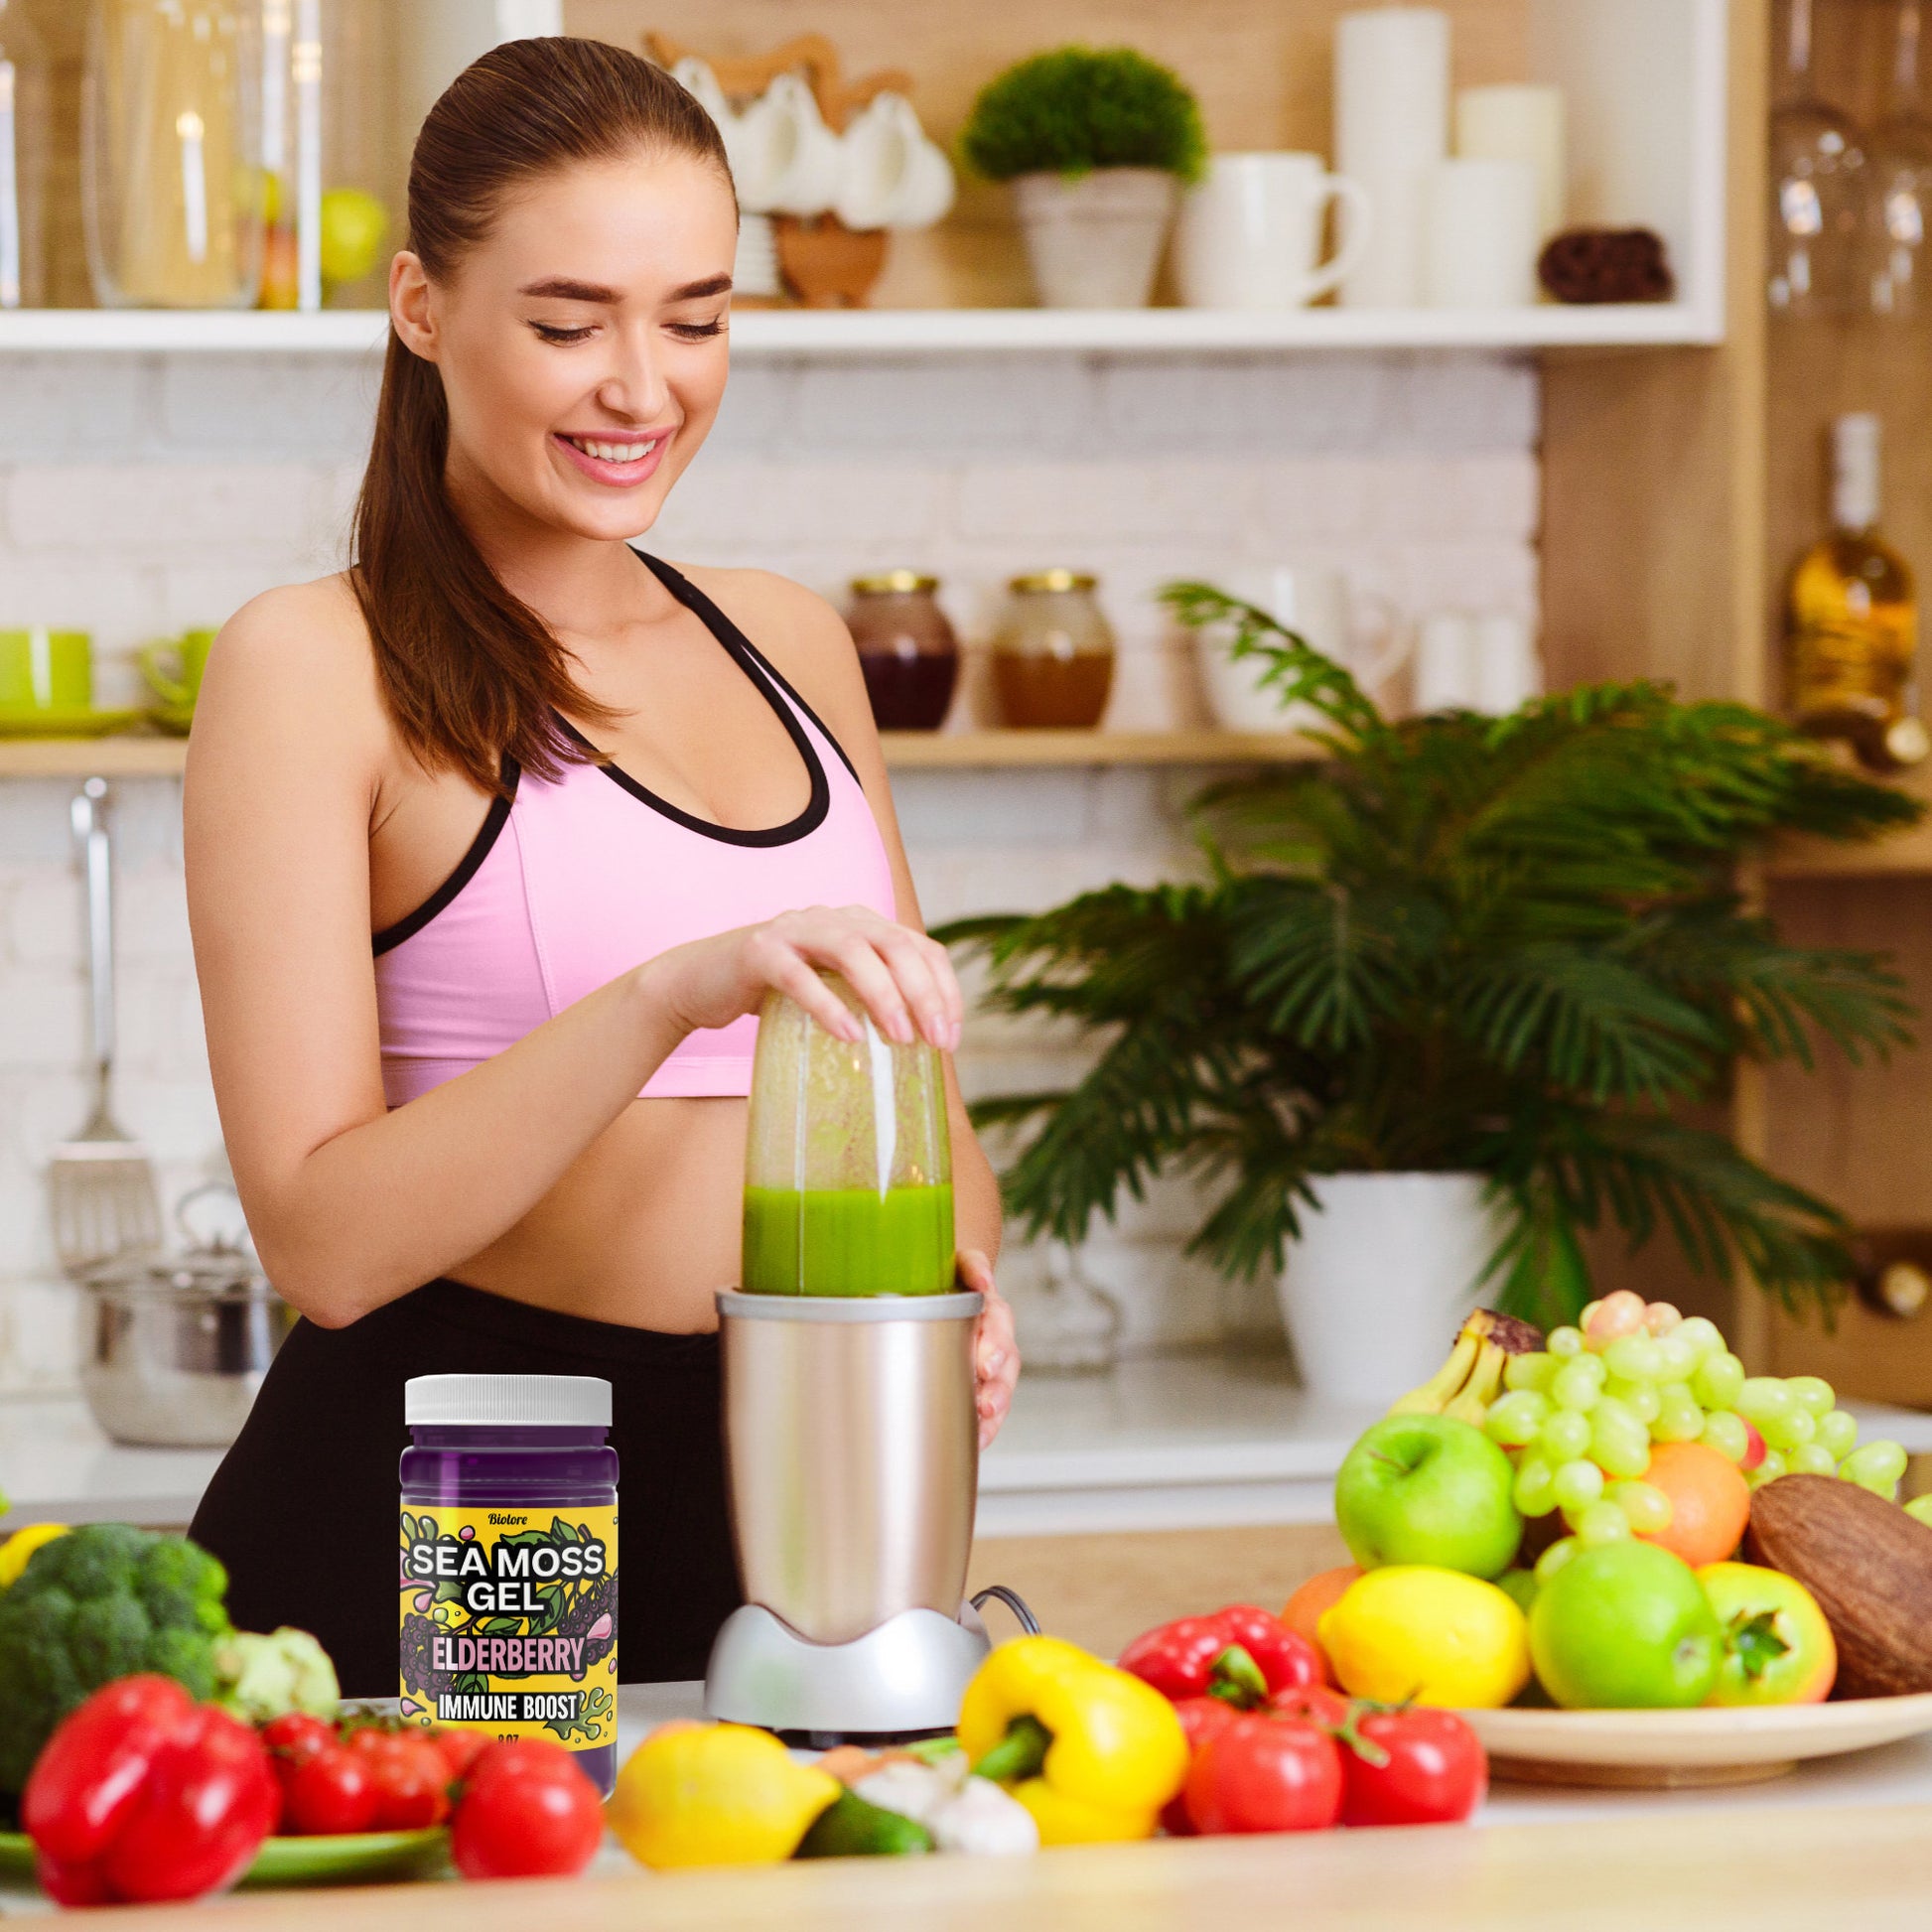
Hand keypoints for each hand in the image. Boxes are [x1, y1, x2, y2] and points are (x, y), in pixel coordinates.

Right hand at [644, 904, 962, 1051]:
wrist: (699, 982)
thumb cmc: (774, 993)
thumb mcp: (832, 990)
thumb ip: (869, 1000)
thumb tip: (921, 1045)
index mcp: (861, 925)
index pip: (921, 946)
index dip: (945, 989)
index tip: (951, 1038)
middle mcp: (834, 917)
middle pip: (895, 944)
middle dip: (924, 993)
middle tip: (936, 1041)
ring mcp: (795, 929)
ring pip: (852, 952)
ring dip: (883, 996)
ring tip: (900, 1039)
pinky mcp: (759, 951)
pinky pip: (798, 976)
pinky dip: (827, 1006)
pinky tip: (848, 1037)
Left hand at [959, 1249, 1017, 1447]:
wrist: (947, 1288)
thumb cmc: (953, 1277)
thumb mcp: (961, 1263)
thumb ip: (974, 1267)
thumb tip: (985, 1280)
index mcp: (993, 1311)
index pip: (1000, 1327)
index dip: (996, 1348)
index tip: (986, 1366)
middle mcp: (997, 1341)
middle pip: (1006, 1367)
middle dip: (998, 1389)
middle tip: (987, 1406)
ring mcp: (990, 1366)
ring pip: (1001, 1391)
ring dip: (994, 1411)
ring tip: (982, 1429)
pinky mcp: (979, 1384)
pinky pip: (988, 1410)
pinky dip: (984, 1428)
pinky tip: (975, 1442)